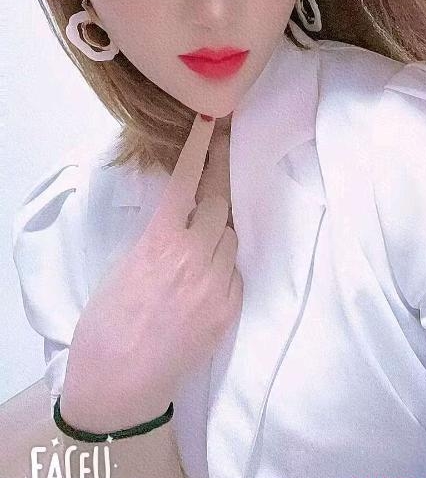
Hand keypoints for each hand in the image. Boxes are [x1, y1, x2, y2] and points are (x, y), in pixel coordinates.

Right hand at [60, 113, 242, 432]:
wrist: (119, 385)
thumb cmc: (106, 326)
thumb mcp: (124, 268)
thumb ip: (157, 238)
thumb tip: (179, 216)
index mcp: (160, 243)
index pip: (187, 182)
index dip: (202, 147)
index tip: (213, 121)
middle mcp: (193, 258)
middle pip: (221, 201)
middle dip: (223, 174)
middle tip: (226, 149)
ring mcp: (216, 285)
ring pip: (232, 235)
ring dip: (223, 225)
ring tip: (207, 229)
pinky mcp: (229, 310)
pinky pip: (236, 270)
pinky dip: (226, 262)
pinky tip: (209, 270)